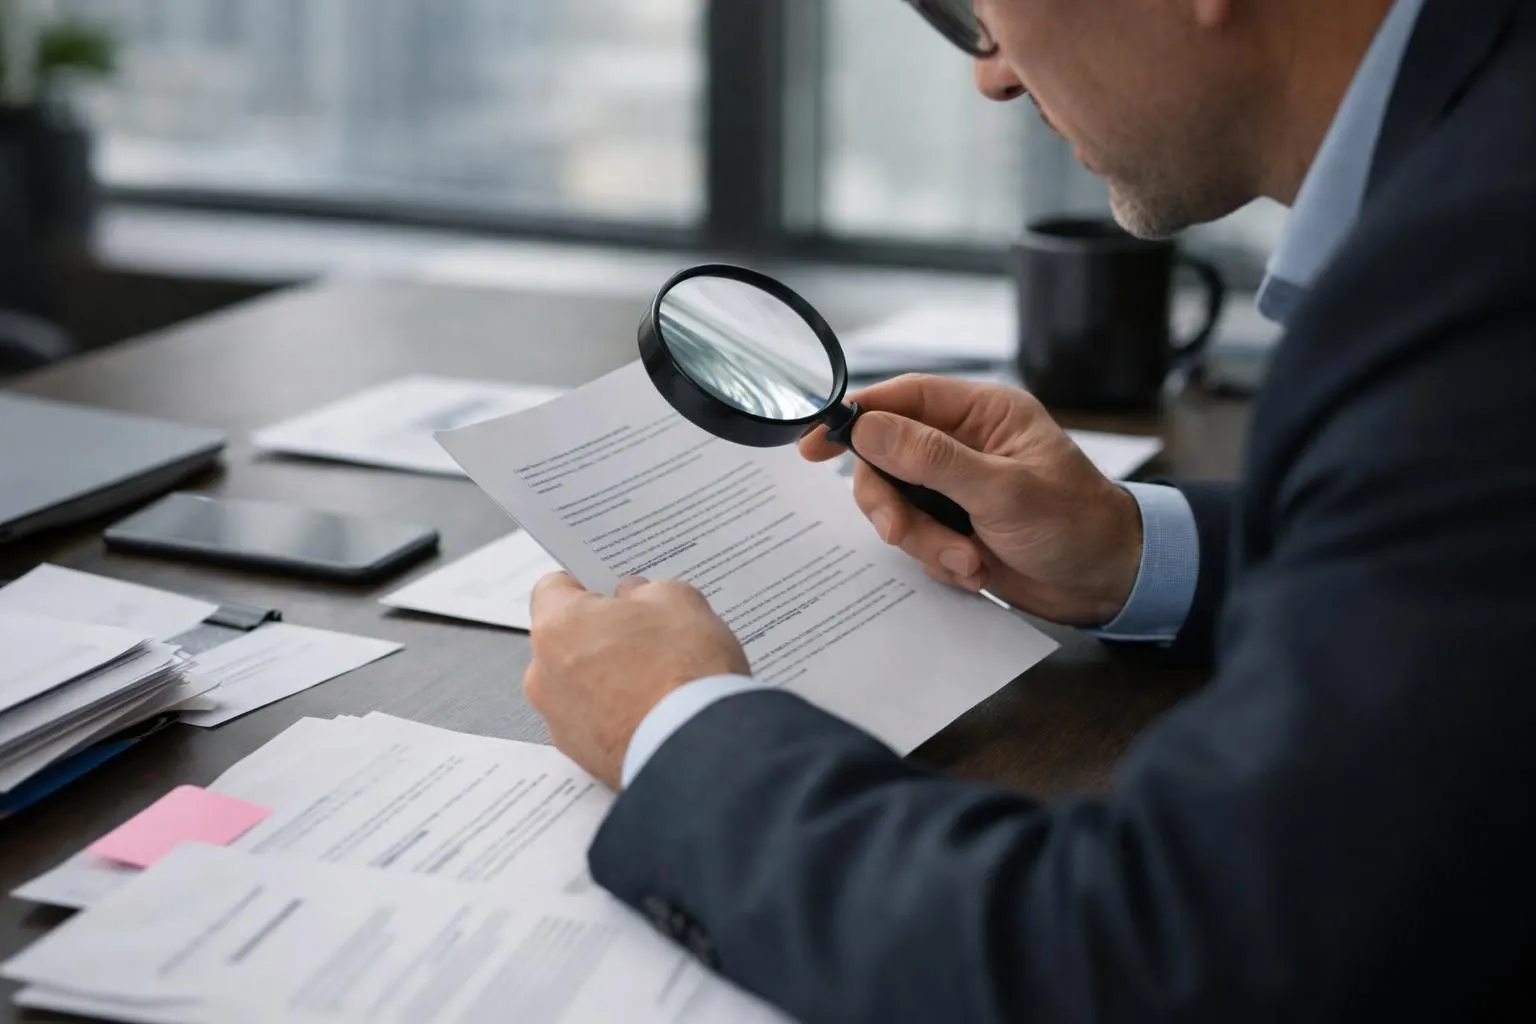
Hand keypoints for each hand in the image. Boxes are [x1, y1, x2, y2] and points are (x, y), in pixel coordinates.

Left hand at [524, 572, 748, 788]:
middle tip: (645, 635)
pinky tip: (653, 712)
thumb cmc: (682, 670)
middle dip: (600, 635)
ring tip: (656, 680)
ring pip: (578, 684)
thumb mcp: (678, 601)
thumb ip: (646, 590)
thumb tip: (634, 598)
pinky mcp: (580, 756)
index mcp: (557, 627)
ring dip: (606, 677)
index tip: (613, 592)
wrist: (698, 748)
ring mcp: (559, 721)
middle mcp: (544, 676)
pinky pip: (593, 722)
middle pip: (565, 640)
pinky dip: (615, 715)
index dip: (586, 585)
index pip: (552, 588)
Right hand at [800, 374, 1142, 625]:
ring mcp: (958, 488)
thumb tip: (868, 428)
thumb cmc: (1075, 524)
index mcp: (982, 413)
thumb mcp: (1001, 489)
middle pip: (887, 459)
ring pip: (899, 506)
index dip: (855, 418)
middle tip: (901, 531)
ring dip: (924, 541)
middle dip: (892, 502)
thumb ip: (931, 459)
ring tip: (968, 560)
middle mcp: (965, 444)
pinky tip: (977, 570)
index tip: (813, 445)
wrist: (1110, 584)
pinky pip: (917, 540)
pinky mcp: (956, 527)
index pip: (903, 399)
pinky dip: (940, 561)